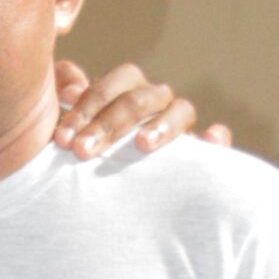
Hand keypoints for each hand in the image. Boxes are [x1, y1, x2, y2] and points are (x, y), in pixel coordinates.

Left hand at [53, 59, 233, 158]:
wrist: (103, 196)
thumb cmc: (87, 154)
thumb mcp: (71, 130)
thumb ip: (68, 101)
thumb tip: (69, 82)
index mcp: (125, 92)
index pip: (112, 86)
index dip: (87, 107)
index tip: (62, 138)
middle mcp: (154, 104)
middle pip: (140, 99)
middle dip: (109, 124)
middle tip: (82, 151)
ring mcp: (179, 125)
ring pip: (180, 110)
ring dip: (162, 125)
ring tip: (142, 145)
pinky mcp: (199, 154)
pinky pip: (216, 140)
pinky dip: (215, 138)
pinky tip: (209, 140)